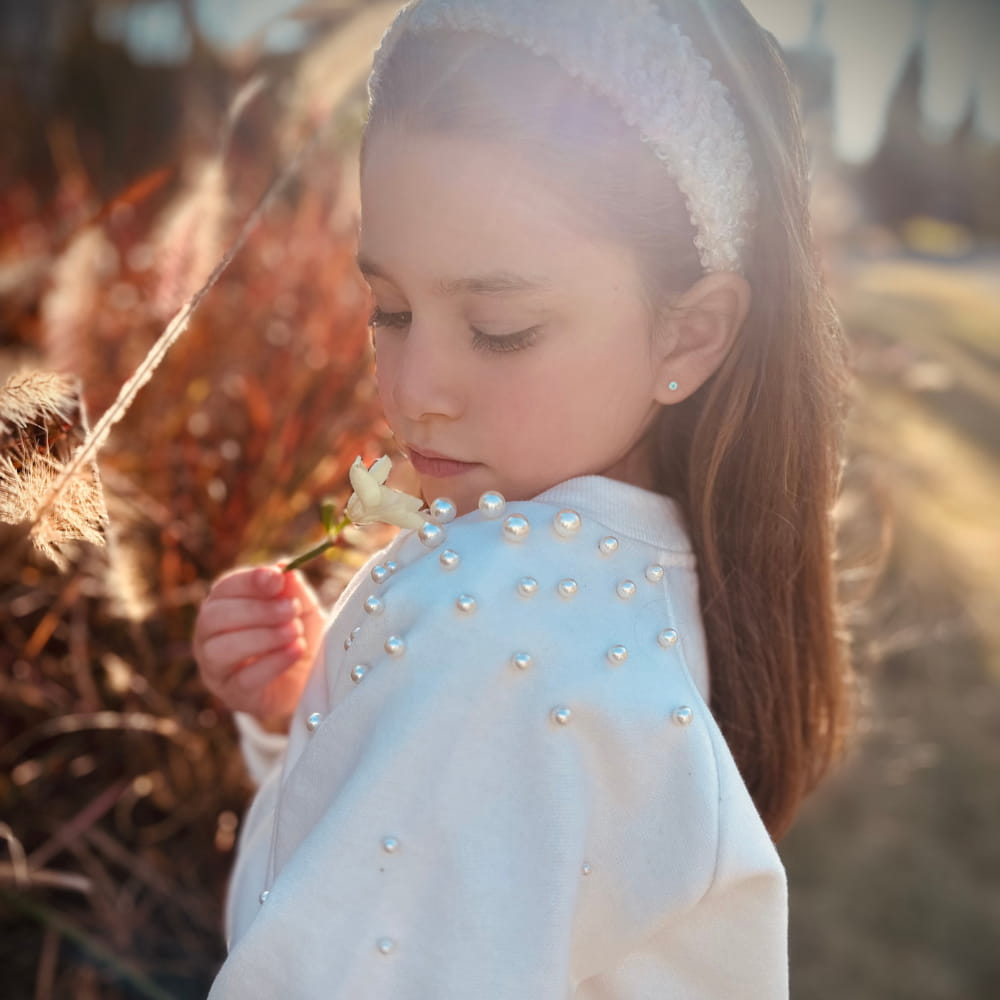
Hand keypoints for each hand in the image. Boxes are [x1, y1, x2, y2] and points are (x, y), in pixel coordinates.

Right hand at [193, 565, 323, 729]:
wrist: (312, 680)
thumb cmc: (300, 637)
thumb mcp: (304, 608)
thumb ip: (294, 589)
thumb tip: (284, 567)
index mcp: (224, 607)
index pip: (223, 589)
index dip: (248, 581)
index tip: (277, 579)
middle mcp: (210, 637)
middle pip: (214, 617)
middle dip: (255, 610)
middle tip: (291, 609)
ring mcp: (217, 669)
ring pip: (220, 650)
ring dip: (262, 637)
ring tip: (294, 632)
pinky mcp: (233, 696)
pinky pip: (243, 680)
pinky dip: (273, 663)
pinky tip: (296, 651)